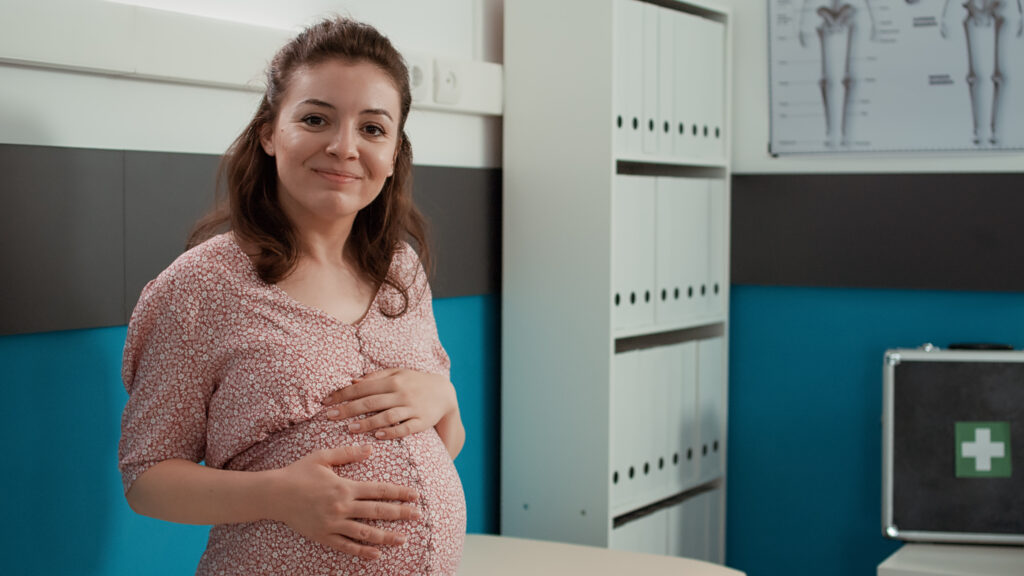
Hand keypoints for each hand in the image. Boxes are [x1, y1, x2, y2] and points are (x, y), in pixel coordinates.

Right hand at [270, 445, 420, 559]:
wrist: (274, 494)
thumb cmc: (298, 472)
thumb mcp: (322, 457)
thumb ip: (348, 454)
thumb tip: (370, 449)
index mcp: (344, 486)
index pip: (379, 490)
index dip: (399, 493)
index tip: (415, 495)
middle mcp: (342, 506)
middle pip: (378, 512)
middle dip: (401, 514)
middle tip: (419, 516)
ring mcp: (333, 523)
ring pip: (366, 533)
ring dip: (387, 536)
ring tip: (404, 539)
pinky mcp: (323, 536)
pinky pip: (346, 546)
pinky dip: (363, 552)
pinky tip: (377, 554)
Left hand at [323, 368, 455, 440]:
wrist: (445, 392)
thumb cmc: (415, 382)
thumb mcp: (398, 373)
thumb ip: (376, 377)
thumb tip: (353, 381)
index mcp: (393, 380)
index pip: (363, 387)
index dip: (343, 394)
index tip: (326, 402)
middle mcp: (401, 393)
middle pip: (371, 402)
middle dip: (348, 409)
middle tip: (330, 416)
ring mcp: (412, 408)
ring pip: (386, 416)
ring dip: (367, 422)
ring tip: (350, 428)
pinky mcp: (421, 421)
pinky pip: (405, 428)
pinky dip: (391, 432)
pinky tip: (377, 436)